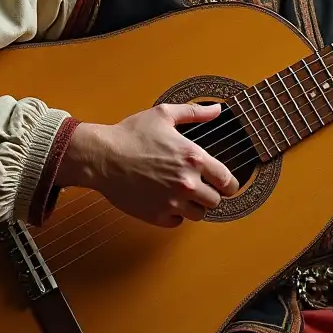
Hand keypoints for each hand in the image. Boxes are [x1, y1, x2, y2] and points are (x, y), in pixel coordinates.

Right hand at [56, 102, 239, 226]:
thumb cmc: (131, 133)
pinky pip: (177, 222)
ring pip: (199, 215)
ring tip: (185, 196)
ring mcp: (172, 201)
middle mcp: (187, 182)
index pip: (227, 180)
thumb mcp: (164, 115)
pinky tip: (168, 202)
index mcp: (193, 158)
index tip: (227, 184)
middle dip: (211, 194)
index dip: (230, 184)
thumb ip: (195, 113)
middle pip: (215, 201)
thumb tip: (217, 110)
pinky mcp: (156, 215)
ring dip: (195, 206)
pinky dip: (175, 215)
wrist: (102, 156)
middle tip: (202, 188)